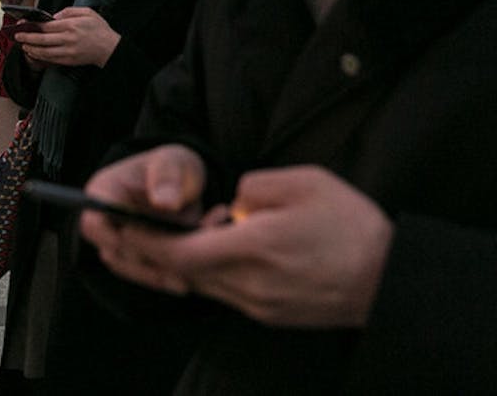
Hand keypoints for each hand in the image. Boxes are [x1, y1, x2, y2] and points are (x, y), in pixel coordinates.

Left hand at [14, 6, 119, 67]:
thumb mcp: (87, 12)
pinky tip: (35, 53)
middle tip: (18, 36)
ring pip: (43, 51)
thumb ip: (69, 11)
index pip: (46, 26)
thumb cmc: (99, 29)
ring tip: (24, 46)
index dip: (33, 26)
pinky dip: (40, 56)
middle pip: (41, 39)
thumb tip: (54, 16)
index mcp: (71, 25)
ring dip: (31, 49)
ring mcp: (68, 51)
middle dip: (27, 38)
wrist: (110, 48)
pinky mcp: (69, 60)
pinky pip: (50, 59)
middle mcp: (68, 39)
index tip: (24, 25)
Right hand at [81, 144, 208, 293]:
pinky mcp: (138, 258)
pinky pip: (148, 274)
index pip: (93, 222)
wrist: (184, 183)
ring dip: (158, 277)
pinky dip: (169, 277)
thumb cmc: (173, 166)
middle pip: (113, 253)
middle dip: (145, 264)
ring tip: (188, 279)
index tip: (142, 249)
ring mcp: (120, 242)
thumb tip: (164, 203)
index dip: (111, 239)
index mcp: (105, 192)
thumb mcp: (173, 162)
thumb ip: (167, 177)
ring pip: (131, 269)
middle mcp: (106, 221)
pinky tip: (192, 277)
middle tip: (178, 272)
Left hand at [85, 164, 392, 327]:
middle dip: (140, 254)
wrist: (388, 279)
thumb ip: (255, 187)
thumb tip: (230, 202)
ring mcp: (257, 304)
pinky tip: (195, 257)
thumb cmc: (351, 227)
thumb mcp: (305, 182)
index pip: (178, 253)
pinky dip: (198, 274)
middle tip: (108, 235)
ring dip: (168, 266)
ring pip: (197, 286)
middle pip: (178, 274)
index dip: (141, 241)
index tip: (114, 226)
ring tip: (139, 244)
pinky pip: (221, 293)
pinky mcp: (268, 312)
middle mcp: (247, 284)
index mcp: (252, 247)